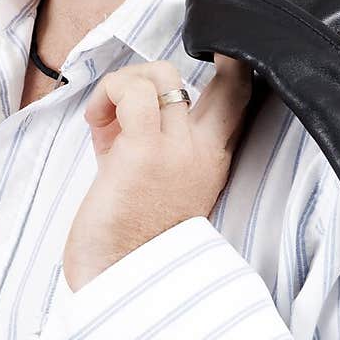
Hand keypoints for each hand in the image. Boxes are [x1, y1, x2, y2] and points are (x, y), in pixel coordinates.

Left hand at [63, 54, 253, 290]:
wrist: (118, 282)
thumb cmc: (128, 237)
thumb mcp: (151, 180)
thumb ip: (145, 137)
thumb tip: (120, 103)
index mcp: (214, 161)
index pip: (243, 100)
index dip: (234, 65)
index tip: (207, 58)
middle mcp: (205, 153)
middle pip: (232, 79)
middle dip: (201, 59)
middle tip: (151, 83)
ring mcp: (178, 150)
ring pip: (163, 74)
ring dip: (127, 81)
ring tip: (105, 116)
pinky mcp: (144, 151)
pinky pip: (130, 91)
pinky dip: (109, 92)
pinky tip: (95, 120)